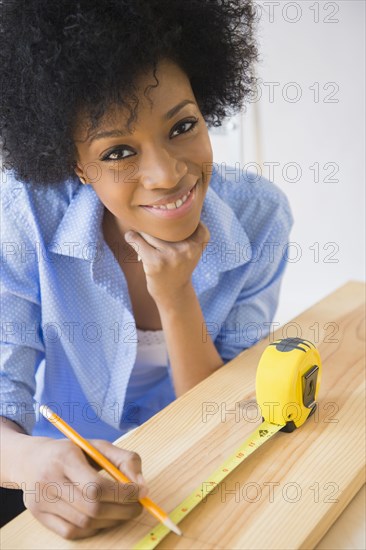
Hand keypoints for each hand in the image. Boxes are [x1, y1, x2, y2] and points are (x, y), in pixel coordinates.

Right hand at [19, 436, 147, 539]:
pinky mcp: (39, 516)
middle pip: (92, 508)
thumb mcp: (97, 446)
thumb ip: (124, 459)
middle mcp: (50, 481)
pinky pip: (71, 532)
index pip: (96, 485)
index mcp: (65, 458)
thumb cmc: (71, 452)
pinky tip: (103, 518)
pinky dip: (93, 528)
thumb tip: (142, 485)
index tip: (141, 492)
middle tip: (138, 506)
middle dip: (122, 510)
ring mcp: (42, 501)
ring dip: (111, 521)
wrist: (30, 459)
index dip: (123, 493)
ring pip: (84, 523)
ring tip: (123, 511)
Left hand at [124, 221, 209, 304]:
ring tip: (142, 239)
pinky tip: (130, 237)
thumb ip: (183, 231)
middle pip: (164, 224)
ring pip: (150, 232)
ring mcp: (172, 256)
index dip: (178, 219)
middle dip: (156, 228)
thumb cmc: (178, 266)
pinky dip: (131, 237)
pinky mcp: (155, 263)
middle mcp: (187, 249)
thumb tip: (157, 207)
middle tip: (154, 237)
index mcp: (197, 244)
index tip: (172, 226)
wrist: (173, 294)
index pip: (186, 219)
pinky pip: (137, 240)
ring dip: (142, 233)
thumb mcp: (189, 249)